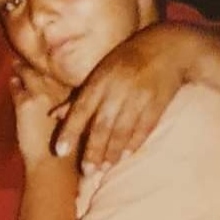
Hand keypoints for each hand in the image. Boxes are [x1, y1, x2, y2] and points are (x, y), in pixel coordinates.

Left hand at [10, 60, 70, 169]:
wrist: (56, 166)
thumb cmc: (71, 153)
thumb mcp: (79, 128)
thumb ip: (73, 113)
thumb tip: (65, 106)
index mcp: (77, 97)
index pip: (65, 75)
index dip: (56, 68)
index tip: (52, 61)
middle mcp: (61, 91)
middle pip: (48, 71)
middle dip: (38, 63)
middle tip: (29, 55)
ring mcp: (43, 95)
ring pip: (31, 74)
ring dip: (22, 68)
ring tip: (17, 62)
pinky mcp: (26, 103)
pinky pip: (17, 87)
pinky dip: (14, 83)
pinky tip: (12, 80)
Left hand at [54, 23, 190, 166]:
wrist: (166, 48)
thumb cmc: (126, 60)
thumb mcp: (100, 73)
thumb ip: (78, 97)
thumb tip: (54, 115)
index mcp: (100, 82)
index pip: (80, 110)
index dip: (69, 131)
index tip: (59, 151)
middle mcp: (116, 91)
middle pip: (102, 126)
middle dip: (93, 150)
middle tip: (86, 171)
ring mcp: (138, 98)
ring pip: (122, 131)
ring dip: (112, 152)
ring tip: (104, 168)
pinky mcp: (157, 104)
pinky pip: (143, 129)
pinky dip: (134, 144)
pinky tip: (126, 157)